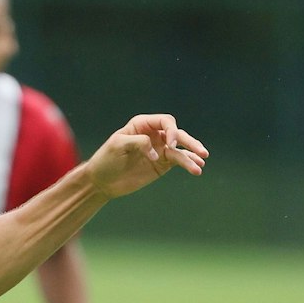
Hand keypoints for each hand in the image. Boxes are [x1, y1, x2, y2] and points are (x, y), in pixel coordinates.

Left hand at [84, 115, 206, 198]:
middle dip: (190, 141)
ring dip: (192, 155)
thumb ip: (138, 142)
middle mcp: (154, 134)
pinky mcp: (162, 164)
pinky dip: (188, 163)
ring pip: (181, 149)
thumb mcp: (117, 146)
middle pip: (178, 133)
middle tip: (201, 151)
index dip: (172, 131)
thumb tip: (157, 152)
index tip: (171, 145)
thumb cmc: (106, 159)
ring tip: (201, 163)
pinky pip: (179, 161)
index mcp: (143, 124)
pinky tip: (197, 168)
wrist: (102, 181)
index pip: (165, 121)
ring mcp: (160, 149)